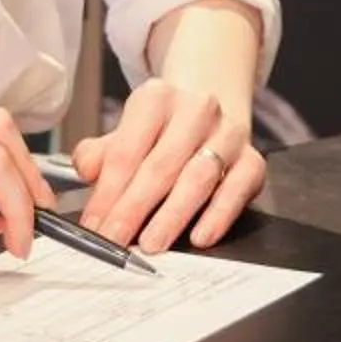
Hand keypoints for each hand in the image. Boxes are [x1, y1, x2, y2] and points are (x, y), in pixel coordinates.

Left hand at [71, 76, 262, 253]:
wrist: (212, 103)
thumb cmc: (162, 128)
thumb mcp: (126, 130)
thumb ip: (100, 152)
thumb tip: (87, 171)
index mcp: (157, 97)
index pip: (126, 150)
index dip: (107, 193)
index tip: (93, 226)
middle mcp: (196, 109)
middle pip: (160, 166)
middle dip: (133, 210)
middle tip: (115, 241)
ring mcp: (228, 133)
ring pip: (198, 178)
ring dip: (172, 216)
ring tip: (151, 244)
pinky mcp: (253, 158)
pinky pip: (238, 188)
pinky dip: (219, 215)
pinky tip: (200, 236)